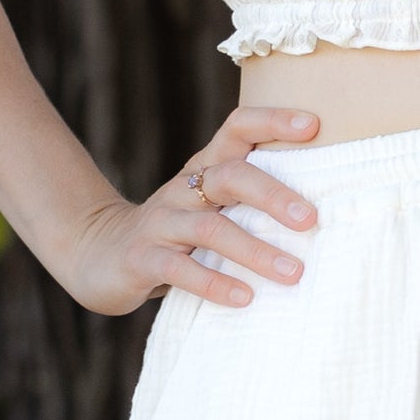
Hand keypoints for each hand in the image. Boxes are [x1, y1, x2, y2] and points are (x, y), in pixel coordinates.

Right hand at [58, 106, 321, 314]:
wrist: (98, 254)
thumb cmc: (174, 236)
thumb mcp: (209, 210)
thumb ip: (248, 205)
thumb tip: (320, 216)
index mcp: (203, 170)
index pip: (237, 129)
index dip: (272, 121)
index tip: (313, 126)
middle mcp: (184, 188)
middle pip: (229, 176)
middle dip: (272, 195)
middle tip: (311, 220)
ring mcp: (161, 223)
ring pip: (210, 229)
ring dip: (255, 251)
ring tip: (293, 273)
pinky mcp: (142, 259)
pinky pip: (180, 270)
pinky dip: (215, 284)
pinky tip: (245, 298)